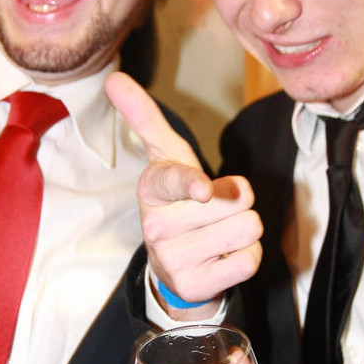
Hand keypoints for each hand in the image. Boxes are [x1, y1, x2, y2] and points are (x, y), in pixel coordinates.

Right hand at [105, 70, 262, 316]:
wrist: (173, 268)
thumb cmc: (177, 203)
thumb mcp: (166, 159)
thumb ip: (146, 118)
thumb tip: (113, 77)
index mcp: (151, 189)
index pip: (175, 180)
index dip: (193, 184)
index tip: (203, 191)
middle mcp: (156, 226)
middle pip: (238, 200)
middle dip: (237, 204)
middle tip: (211, 215)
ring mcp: (174, 259)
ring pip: (249, 228)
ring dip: (243, 230)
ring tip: (216, 236)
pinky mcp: (195, 286)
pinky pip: (249, 259)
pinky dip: (245, 258)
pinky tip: (220, 259)